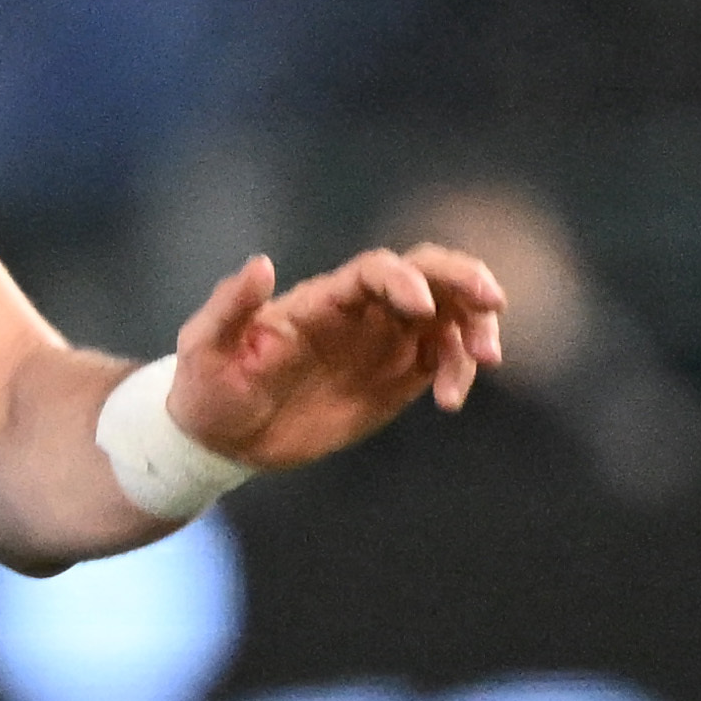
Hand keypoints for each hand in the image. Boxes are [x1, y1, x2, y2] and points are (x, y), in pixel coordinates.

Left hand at [164, 239, 507, 480]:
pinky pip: (440, 361)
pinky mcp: (394, 379)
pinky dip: (458, 370)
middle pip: (427, 276)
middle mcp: (361, 313)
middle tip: (494, 303)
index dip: (404, 279)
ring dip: (473, 328)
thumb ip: (232, 305)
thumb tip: (261, 264)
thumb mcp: (206, 345)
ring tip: (486, 359)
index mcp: (322, 299)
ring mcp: (382, 344)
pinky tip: (450, 399)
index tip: (421, 307)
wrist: (221, 436)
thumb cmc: (208, 386)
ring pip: (446, 317)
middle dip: (464, 280)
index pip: (376, 270)